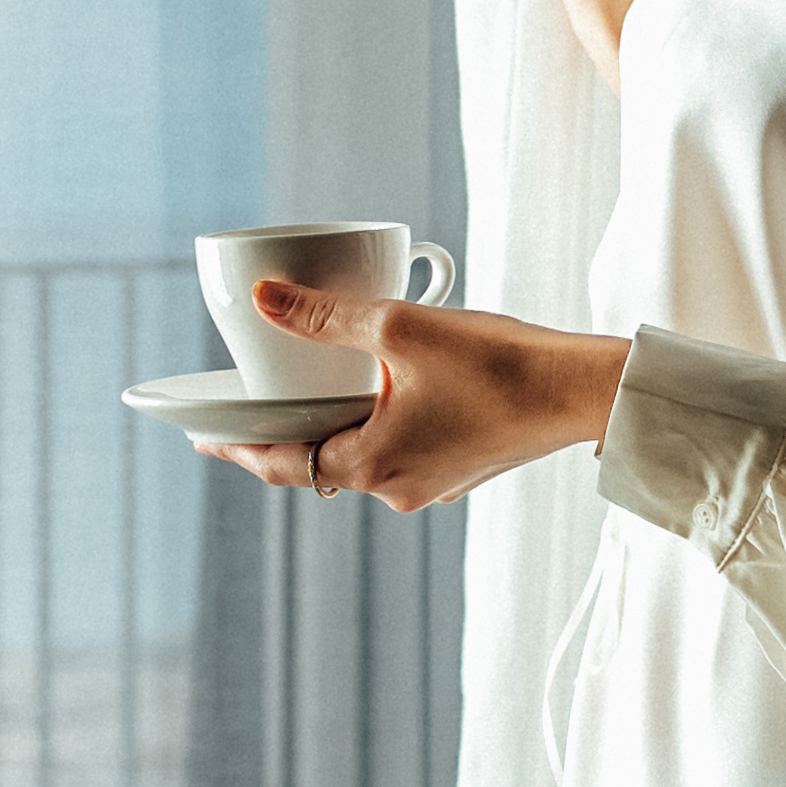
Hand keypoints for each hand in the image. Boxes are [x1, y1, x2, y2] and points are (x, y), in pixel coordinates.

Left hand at [188, 280, 627, 512]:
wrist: (583, 391)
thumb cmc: (498, 363)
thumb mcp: (401, 328)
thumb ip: (326, 316)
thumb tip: (264, 297)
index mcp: (372, 465)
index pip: (280, 464)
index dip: (237, 448)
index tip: (203, 438)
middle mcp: (397, 489)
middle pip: (316, 464)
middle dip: (282, 436)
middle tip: (248, 410)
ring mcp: (431, 487)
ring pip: (361, 459)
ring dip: (335, 430)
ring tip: (312, 394)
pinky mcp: (460, 472)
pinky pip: (399, 455)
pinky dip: (378, 429)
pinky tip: (382, 394)